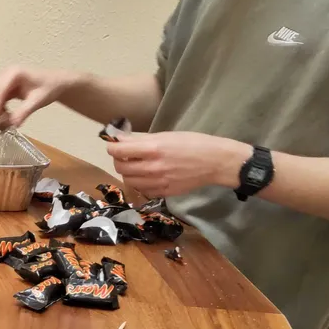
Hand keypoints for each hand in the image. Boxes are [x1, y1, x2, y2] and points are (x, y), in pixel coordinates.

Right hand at [0, 67, 87, 127]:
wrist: (55, 83)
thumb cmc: (49, 89)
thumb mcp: (37, 101)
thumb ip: (23, 112)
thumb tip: (12, 124)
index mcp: (14, 73)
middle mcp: (6, 74)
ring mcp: (4, 79)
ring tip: (5, 121)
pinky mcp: (5, 86)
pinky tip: (6, 115)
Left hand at [106, 132, 250, 197]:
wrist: (216, 162)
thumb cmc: (193, 143)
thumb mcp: (167, 135)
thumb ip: (142, 139)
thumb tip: (120, 138)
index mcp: (154, 149)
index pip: (119, 150)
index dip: (112, 147)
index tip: (114, 145)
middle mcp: (153, 168)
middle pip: (120, 167)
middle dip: (119, 160)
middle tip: (125, 155)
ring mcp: (158, 183)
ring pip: (129, 181)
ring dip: (128, 172)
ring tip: (136, 166)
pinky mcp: (164, 193)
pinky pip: (142, 190)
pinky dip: (140, 183)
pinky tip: (147, 176)